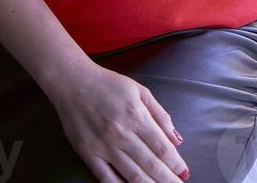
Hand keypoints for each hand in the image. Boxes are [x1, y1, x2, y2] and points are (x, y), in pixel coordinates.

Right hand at [49, 58, 189, 181]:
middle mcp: (121, 133)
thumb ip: (159, 114)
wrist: (72, 82)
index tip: (184, 172)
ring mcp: (104, 146)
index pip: (162, 147)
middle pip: (151, 165)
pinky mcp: (88, 154)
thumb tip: (177, 139)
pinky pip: (107, 179)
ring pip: (132, 175)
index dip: (176, 163)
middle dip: (168, 179)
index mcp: (136, 115)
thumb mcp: (139, 90)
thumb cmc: (108, 84)